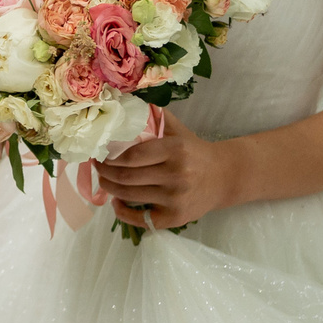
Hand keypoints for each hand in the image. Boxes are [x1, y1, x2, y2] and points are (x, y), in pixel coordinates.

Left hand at [91, 112, 236, 233]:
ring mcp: (176, 198)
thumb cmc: (195, 152)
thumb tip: (125, 102)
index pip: (132, 156)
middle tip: (97, 166)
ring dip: (109, 188)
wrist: (225, 177)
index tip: (100, 153)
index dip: (110, 157)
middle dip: (105, 172)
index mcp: (175, 150)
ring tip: (104, 180)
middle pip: (126, 177)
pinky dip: (123, 212)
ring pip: (130, 196)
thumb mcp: (179, 131)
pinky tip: (116, 203)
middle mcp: (176, 175)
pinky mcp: (175, 218)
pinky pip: (141, 219)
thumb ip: (155, 117)